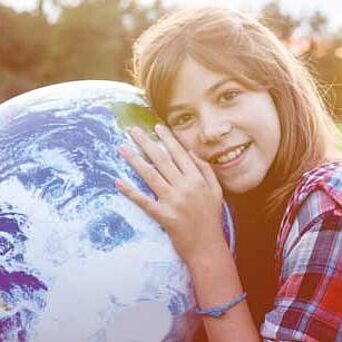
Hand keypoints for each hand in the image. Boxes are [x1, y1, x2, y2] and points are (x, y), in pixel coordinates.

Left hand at [115, 124, 225, 262]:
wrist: (208, 248)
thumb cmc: (211, 219)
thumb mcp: (216, 192)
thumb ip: (206, 170)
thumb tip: (191, 153)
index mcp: (197, 180)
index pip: (179, 154)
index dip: (167, 139)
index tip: (156, 127)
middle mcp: (185, 187)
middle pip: (161, 160)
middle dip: (146, 143)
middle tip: (132, 130)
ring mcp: (173, 201)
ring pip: (150, 176)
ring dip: (134, 160)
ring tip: (122, 148)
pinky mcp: (163, 216)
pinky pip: (143, 201)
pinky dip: (130, 191)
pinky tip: (118, 181)